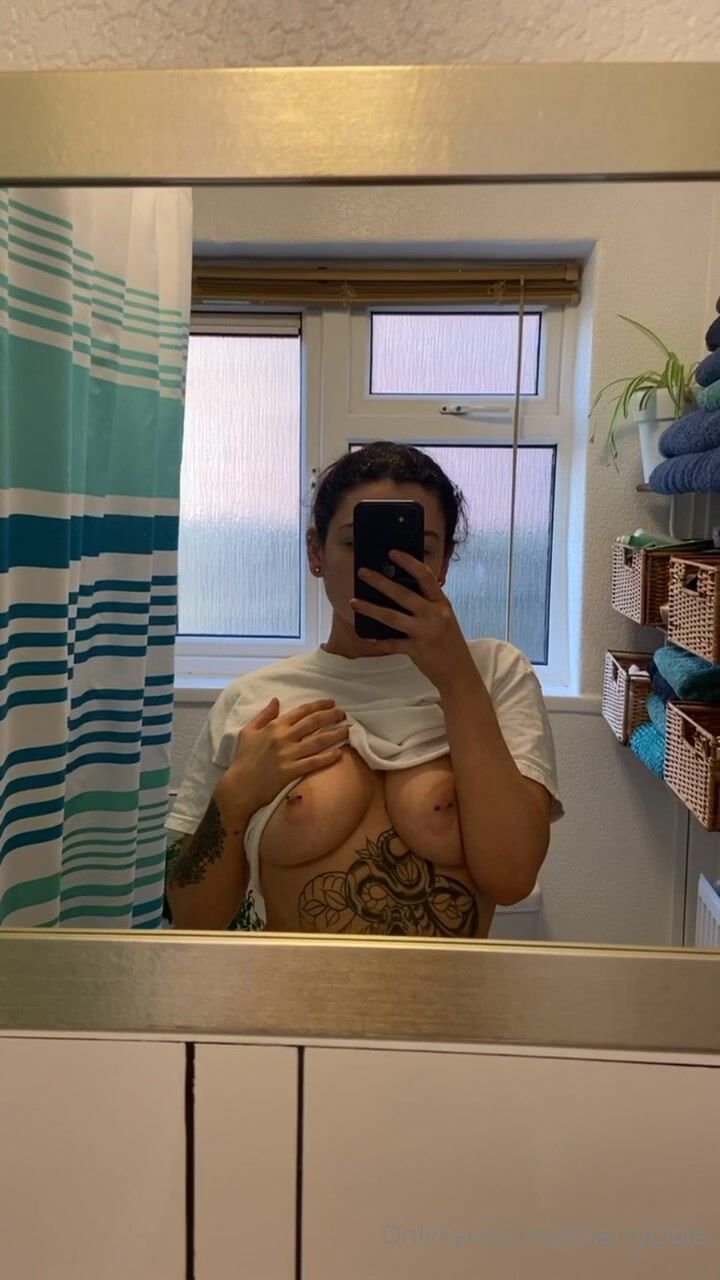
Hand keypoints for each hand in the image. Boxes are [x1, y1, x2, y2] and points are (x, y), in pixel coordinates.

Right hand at [214, 698, 348, 825]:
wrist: (239, 787)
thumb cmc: (242, 759)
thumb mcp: (248, 732)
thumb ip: (263, 715)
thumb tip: (276, 700)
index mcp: (274, 726)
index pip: (301, 711)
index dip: (318, 705)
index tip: (331, 703)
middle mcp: (283, 738)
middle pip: (313, 723)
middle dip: (331, 716)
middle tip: (344, 714)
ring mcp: (288, 755)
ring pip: (318, 741)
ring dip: (335, 734)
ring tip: (348, 730)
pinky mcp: (291, 771)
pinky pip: (314, 762)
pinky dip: (328, 757)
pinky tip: (340, 753)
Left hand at [350, 551, 473, 689]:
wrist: (459, 672)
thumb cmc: (449, 642)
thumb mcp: (443, 618)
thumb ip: (427, 604)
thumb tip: (399, 589)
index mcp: (442, 603)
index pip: (425, 576)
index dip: (408, 562)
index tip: (392, 553)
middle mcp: (434, 615)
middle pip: (403, 594)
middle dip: (380, 582)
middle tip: (362, 572)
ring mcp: (425, 632)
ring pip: (391, 617)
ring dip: (370, 609)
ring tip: (353, 601)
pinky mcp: (417, 650)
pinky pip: (392, 643)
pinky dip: (379, 641)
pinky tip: (367, 637)